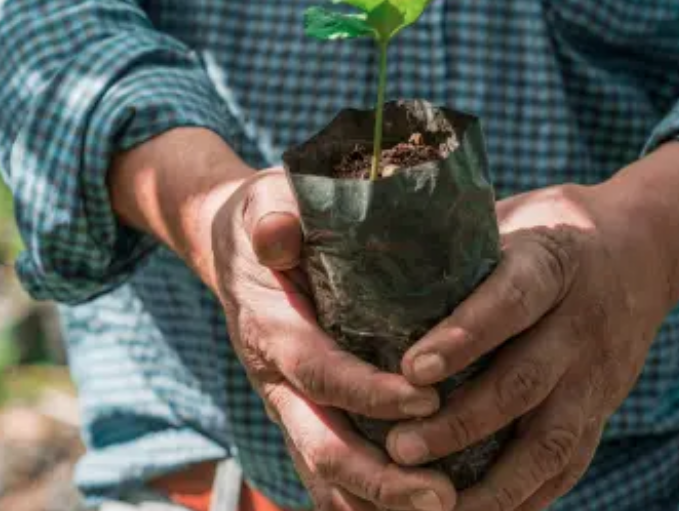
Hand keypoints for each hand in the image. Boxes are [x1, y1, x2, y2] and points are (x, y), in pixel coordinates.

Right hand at [109, 129, 456, 510]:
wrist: (234, 247)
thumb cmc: (267, 217)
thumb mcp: (266, 199)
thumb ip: (273, 214)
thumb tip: (279, 230)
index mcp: (271, 328)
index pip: (320, 372)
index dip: (368, 393)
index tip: (427, 400)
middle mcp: (275, 379)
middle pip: (321, 445)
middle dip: (381, 479)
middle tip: (444, 497)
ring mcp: (287, 404)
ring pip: (324, 474)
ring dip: (378, 504)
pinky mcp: (303, 414)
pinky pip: (327, 472)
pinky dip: (365, 502)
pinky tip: (415, 510)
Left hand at [384, 183, 673, 510]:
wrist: (645, 250)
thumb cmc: (548, 229)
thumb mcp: (511, 216)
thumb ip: (455, 243)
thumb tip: (367, 254)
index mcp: (554, 263)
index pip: (512, 299)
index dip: (465, 335)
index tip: (412, 367)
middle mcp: (582, 323)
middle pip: (525, 382)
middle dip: (460, 423)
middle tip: (398, 449)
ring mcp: (597, 376)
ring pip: (550, 440)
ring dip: (491, 483)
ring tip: (433, 506)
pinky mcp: (602, 412)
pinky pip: (567, 466)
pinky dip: (523, 498)